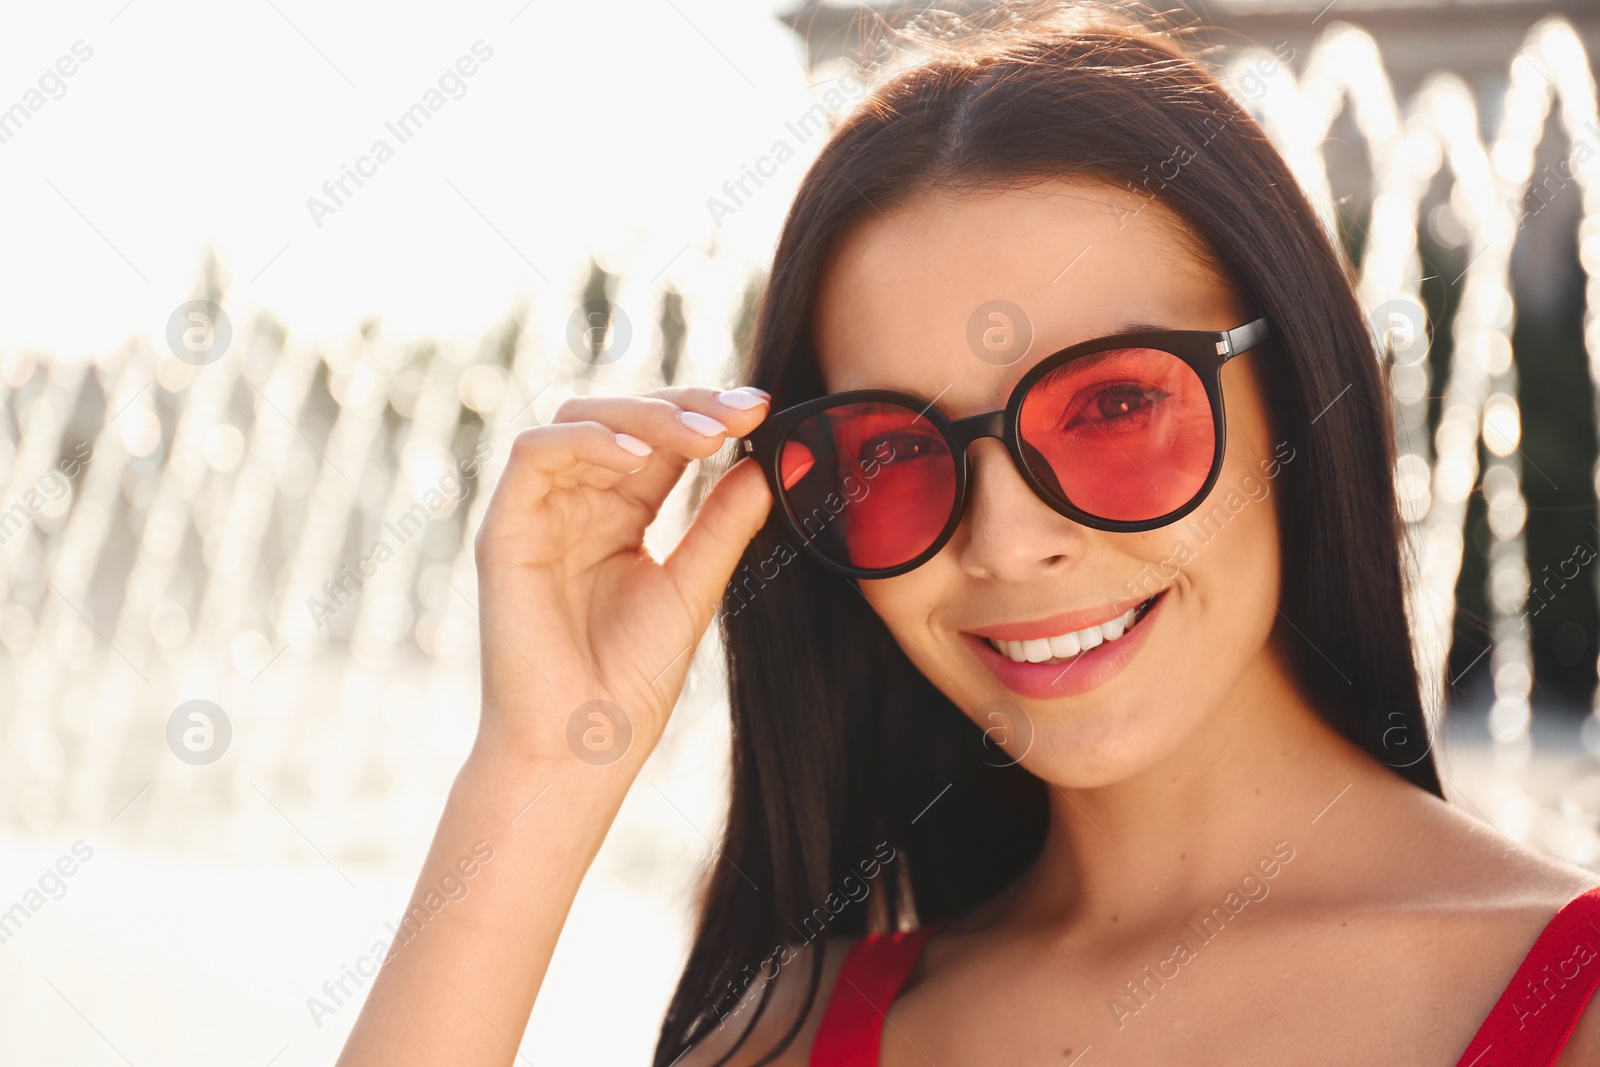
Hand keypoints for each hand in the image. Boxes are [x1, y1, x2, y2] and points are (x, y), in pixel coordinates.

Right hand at [470, 385, 772, 771]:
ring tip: (703, 436)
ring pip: (579, 419)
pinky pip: (534, 454)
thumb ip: (723, 522)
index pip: (662, 440)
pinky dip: (587, 441)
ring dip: (644, 417)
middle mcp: (577, 503)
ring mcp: (539, 512)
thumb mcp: (694, 585)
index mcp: (622, 514)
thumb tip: (769, 462)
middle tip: (739, 413)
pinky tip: (639, 459)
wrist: (583, 745)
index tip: (762, 409)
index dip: (707, 415)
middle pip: (622, 416)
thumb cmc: (632, 679)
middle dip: (684, 405)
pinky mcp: (505, 528)